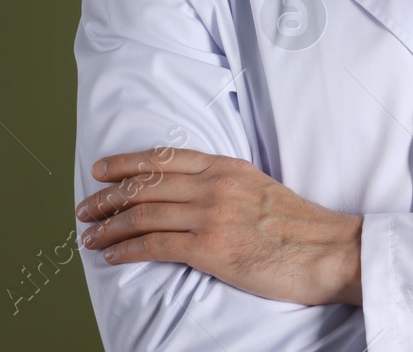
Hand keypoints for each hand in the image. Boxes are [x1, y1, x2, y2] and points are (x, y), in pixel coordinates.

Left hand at [75, 148, 362, 305]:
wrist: (327, 250)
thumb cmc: (298, 227)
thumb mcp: (261, 188)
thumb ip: (227, 185)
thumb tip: (195, 193)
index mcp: (227, 167)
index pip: (165, 158)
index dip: (127, 163)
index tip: (102, 170)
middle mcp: (214, 185)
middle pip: (146, 184)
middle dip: (108, 196)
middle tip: (86, 208)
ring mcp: (211, 215)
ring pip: (142, 214)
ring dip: (109, 226)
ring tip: (90, 236)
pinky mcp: (209, 248)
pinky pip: (154, 245)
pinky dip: (125, 249)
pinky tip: (111, 255)